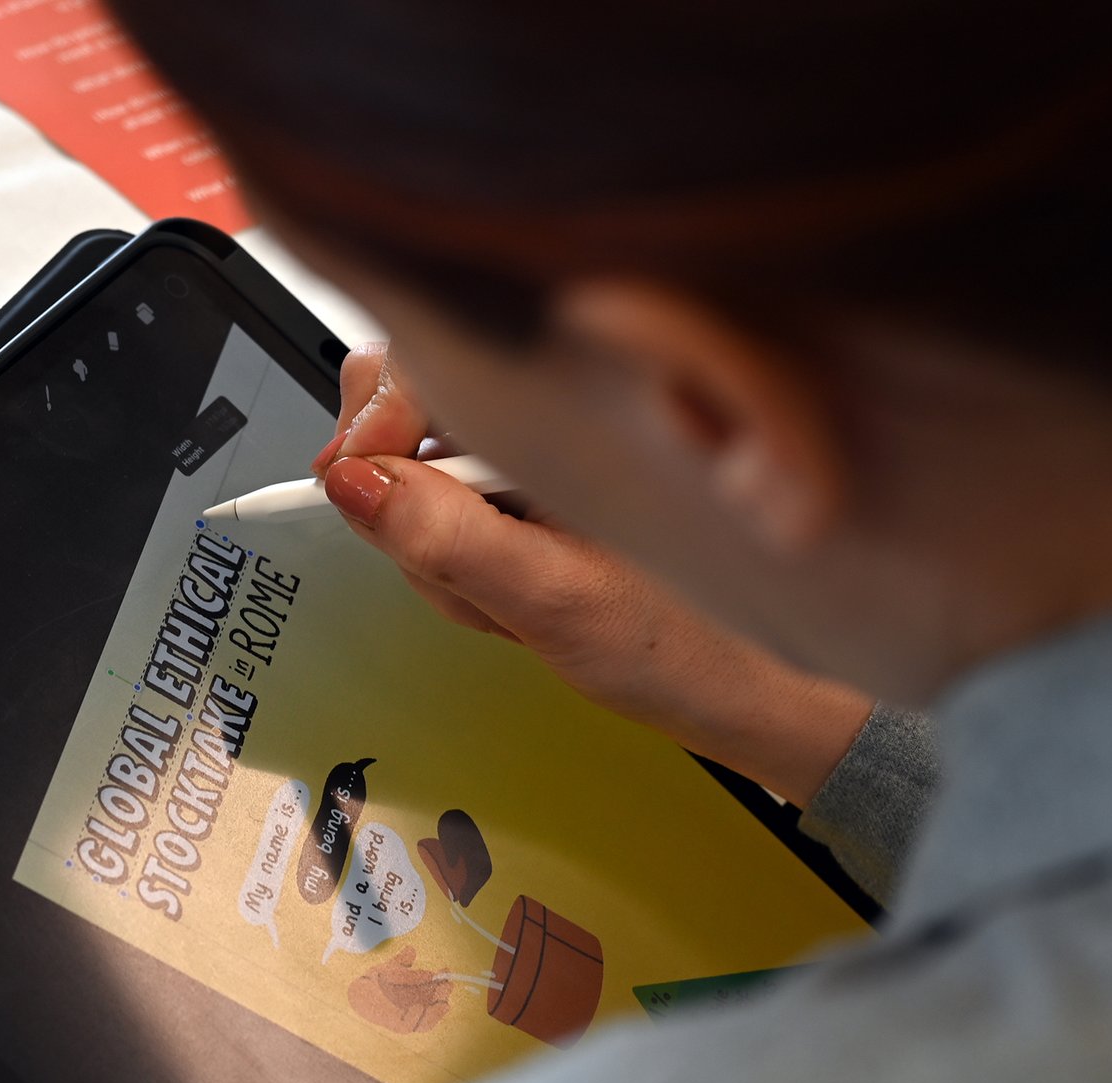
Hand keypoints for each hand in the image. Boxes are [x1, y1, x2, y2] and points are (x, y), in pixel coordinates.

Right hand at [315, 345, 872, 805]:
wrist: (759, 687)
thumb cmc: (693, 642)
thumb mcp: (555, 601)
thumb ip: (447, 540)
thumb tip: (352, 484)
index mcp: (572, 402)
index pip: (419, 366)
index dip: (372, 427)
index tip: (354, 491)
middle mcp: (556, 410)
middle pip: (407, 420)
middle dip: (411, 512)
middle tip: (469, 583)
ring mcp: (545, 450)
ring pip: (424, 480)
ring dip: (445, 557)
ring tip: (515, 605)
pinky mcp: (540, 488)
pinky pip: (457, 514)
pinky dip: (467, 567)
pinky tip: (520, 599)